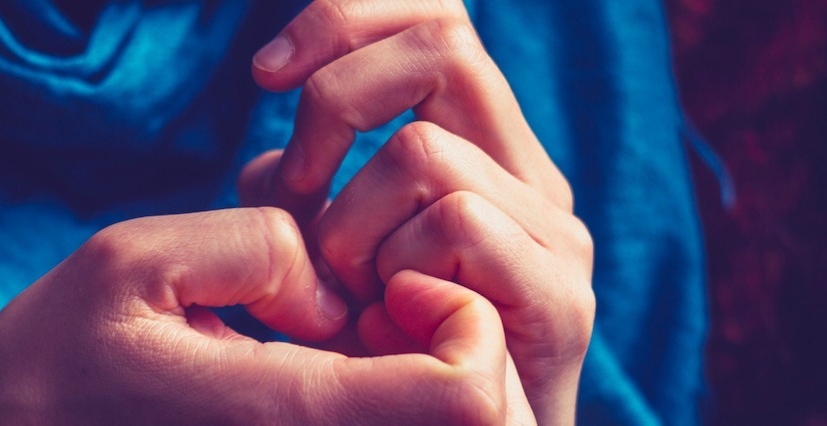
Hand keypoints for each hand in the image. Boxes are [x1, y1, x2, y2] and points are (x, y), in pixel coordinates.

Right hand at [0, 208, 532, 423]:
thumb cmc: (52, 365)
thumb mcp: (134, 263)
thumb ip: (258, 247)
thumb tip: (335, 291)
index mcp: (288, 418)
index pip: (467, 398)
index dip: (465, 320)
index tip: (396, 278)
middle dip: (460, 346)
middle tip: (378, 302)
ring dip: (428, 374)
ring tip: (349, 332)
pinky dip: (391, 397)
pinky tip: (328, 361)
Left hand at [242, 1, 595, 423]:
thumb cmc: (380, 353)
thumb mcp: (324, 248)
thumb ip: (303, 190)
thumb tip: (271, 162)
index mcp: (483, 146)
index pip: (436, 15)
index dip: (345, 18)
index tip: (265, 75)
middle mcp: (528, 173)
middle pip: (442, 44)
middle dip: (334, 102)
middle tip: (296, 187)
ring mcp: (554, 232)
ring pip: (426, 150)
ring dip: (350, 224)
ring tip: (349, 295)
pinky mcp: (561, 295)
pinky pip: (458, 222)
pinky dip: (394, 267)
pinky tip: (387, 319)